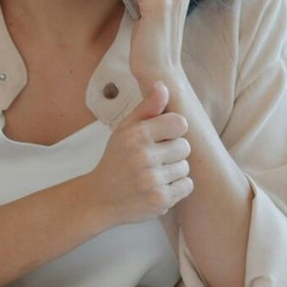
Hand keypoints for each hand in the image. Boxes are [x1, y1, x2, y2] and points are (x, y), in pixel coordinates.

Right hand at [79, 81, 192, 226]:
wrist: (99, 199)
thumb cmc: (115, 160)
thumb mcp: (124, 130)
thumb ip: (146, 108)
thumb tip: (163, 86)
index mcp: (137, 135)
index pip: (180, 123)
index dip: (173, 130)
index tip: (161, 138)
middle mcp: (144, 156)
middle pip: (185, 146)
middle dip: (173, 152)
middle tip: (154, 159)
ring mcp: (153, 180)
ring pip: (185, 167)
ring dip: (174, 171)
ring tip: (153, 175)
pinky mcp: (160, 200)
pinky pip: (187, 185)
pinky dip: (177, 188)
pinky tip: (158, 187)